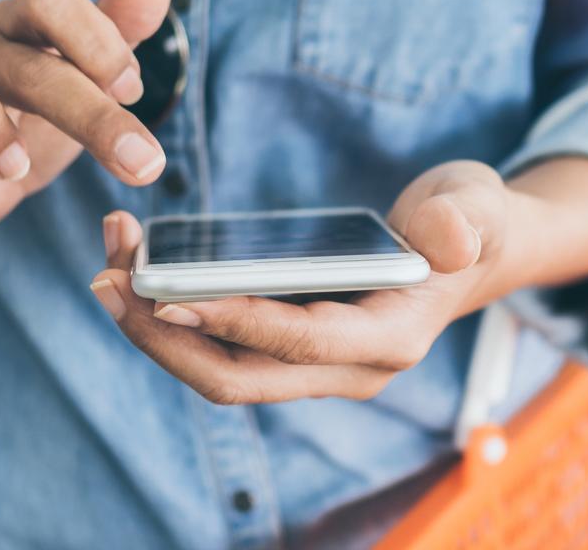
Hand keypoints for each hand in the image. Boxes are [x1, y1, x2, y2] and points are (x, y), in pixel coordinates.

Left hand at [89, 161, 519, 403]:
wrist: (473, 249)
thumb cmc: (473, 224)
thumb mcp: (480, 208)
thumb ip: (464, 222)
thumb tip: (446, 243)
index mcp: (391, 340)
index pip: (299, 343)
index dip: (232, 322)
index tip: (165, 293)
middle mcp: (348, 370)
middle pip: (238, 378)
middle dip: (165, 337)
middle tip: (108, 281)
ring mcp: (317, 366)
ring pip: (220, 369)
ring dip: (156, 327)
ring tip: (108, 269)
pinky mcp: (292, 347)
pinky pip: (223, 347)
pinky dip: (175, 315)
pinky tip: (140, 272)